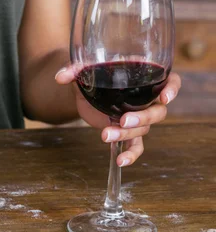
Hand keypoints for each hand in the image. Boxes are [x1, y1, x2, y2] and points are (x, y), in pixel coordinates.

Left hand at [55, 67, 181, 166]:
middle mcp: (146, 98)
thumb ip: (73, 70)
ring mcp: (138, 117)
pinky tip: (120, 161)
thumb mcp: (83, 70)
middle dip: (143, 118)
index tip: (164, 97)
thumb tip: (60, 77)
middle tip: (123, 120)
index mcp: (144, 78)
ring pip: (143, 130)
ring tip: (104, 135)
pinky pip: (136, 145)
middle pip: (157, 111)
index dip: (172, 89)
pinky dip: (130, 154)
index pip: (170, 81)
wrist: (82, 90)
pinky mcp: (126, 131)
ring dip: (125, 134)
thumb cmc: (91, 73)